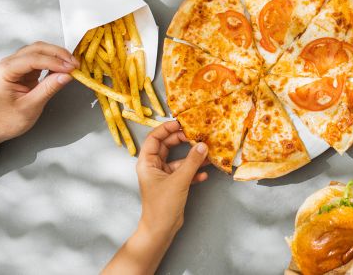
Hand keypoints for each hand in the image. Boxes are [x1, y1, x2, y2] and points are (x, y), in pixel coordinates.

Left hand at [0, 41, 78, 148]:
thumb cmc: (7, 119)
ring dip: (57, 55)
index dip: (54, 62)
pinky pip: (41, 59)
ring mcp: (16, 65)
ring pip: (39, 51)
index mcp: (5, 72)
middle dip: (58, 54)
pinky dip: (54, 61)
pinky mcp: (24, 70)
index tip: (70, 68)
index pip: (32, 59)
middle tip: (74, 64)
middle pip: (36, 49)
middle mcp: (8, 64)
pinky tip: (63, 67)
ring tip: (71, 65)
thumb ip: (48, 89)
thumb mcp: (30, 106)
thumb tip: (66, 76)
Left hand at [136, 121, 208, 239]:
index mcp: (147, 163)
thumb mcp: (179, 181)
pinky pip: (184, 172)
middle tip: (197, 134)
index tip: (182, 123)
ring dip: (192, 157)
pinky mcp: (173, 184)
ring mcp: (163, 176)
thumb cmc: (162, 205)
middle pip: (167, 146)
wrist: (161, 230)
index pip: (154, 138)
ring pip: (179, 159)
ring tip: (206, 153)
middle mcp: (154, 167)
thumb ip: (192, 162)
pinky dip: (194, 171)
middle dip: (182, 140)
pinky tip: (204, 174)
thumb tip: (203, 145)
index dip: (166, 128)